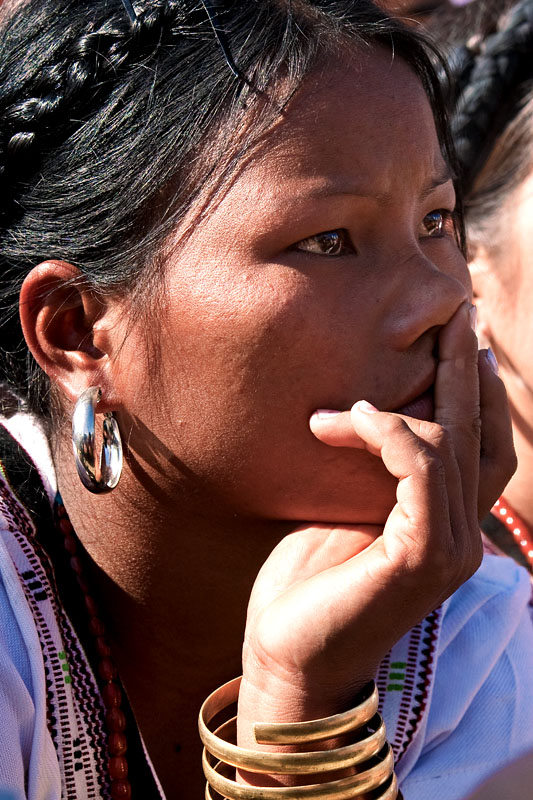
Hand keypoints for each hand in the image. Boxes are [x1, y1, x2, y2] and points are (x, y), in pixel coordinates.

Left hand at [237, 303, 514, 775]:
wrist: (289, 657)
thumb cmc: (308, 586)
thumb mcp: (344, 514)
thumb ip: (372, 472)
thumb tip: (372, 412)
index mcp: (445, 526)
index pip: (481, 448)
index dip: (477, 392)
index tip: (459, 339)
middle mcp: (462, 538)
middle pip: (482, 437)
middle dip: (468, 371)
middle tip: (457, 315)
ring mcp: (448, 551)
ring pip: (451, 445)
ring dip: (407, 402)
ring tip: (369, 383)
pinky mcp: (421, 558)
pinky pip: (420, 469)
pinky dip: (387, 433)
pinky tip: (346, 421)